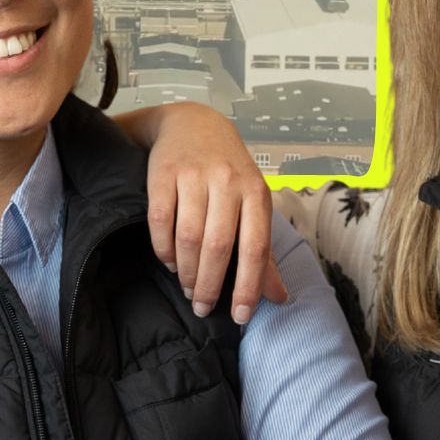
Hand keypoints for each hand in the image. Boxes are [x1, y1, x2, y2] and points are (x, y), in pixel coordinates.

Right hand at [137, 102, 288, 323]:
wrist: (193, 123)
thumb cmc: (229, 172)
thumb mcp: (253, 204)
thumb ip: (265, 253)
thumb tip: (279, 298)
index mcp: (256, 193)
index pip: (255, 247)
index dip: (248, 286)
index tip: (240, 316)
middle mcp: (228, 182)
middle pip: (218, 247)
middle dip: (210, 285)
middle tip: (203, 307)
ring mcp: (194, 176)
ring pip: (189, 237)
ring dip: (187, 271)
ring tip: (189, 287)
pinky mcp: (163, 173)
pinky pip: (160, 221)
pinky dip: (163, 249)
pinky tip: (170, 262)